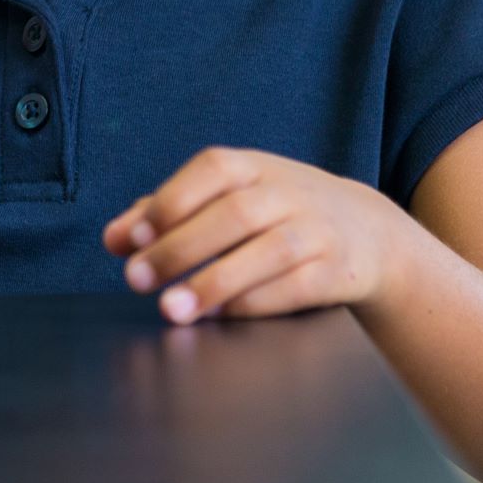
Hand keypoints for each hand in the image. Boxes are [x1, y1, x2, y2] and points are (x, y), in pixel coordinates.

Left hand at [104, 147, 410, 323]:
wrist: (368, 232)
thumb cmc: (276, 211)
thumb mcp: (229, 196)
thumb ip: (168, 212)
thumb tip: (114, 239)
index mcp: (254, 166)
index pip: (210, 171)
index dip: (169, 202)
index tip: (132, 239)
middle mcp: (288, 192)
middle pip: (234, 214)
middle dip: (180, 248)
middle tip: (136, 279)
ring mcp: (318, 230)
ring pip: (268, 252)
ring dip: (214, 282)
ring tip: (171, 309)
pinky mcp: (338, 270)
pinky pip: (296, 287)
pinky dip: (255, 303)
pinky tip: (220, 315)